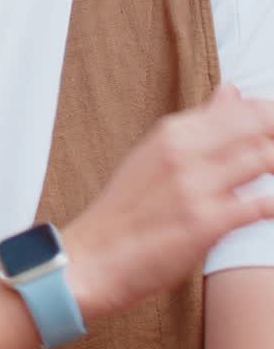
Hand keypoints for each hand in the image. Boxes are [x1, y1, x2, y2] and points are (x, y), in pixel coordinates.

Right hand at [65, 84, 273, 317]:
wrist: (93, 257)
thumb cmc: (125, 211)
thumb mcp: (156, 154)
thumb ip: (200, 124)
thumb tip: (231, 90)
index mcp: (173, 132)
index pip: (243, 108)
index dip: (271, 116)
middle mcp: (184, 151)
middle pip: (258, 126)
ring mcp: (195, 186)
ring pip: (264, 159)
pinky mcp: (204, 222)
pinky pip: (259, 205)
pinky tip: (273, 208)